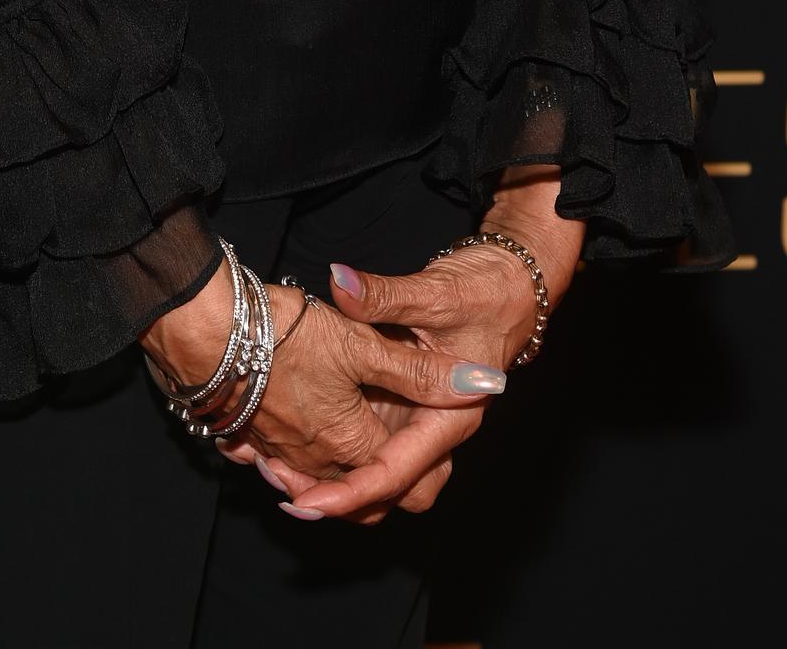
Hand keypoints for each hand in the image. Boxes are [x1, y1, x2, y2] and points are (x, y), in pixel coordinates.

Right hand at [142, 265, 508, 501]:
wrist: (205, 329)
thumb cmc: (284, 336)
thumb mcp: (362, 344)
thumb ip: (420, 371)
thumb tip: (485, 384)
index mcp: (347, 442)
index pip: (395, 476)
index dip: (418, 464)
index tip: (430, 453)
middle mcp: (310, 458)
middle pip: (352, 492)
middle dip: (372, 486)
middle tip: (394, 457)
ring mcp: (272, 448)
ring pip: (311, 476)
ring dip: (330, 470)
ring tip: (348, 441)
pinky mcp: (242, 431)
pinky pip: (270, 459)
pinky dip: (287, 456)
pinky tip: (292, 427)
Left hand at [268, 173, 584, 523]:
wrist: (508, 285)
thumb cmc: (483, 292)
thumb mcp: (433, 292)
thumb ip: (383, 295)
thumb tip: (339, 283)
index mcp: (449, 417)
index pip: (396, 472)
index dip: (351, 492)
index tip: (308, 502)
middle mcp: (434, 428)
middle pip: (389, 491)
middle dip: (341, 496)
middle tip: (286, 486)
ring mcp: (418, 420)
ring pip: (378, 471)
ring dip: (334, 475)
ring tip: (279, 467)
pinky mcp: (404, 405)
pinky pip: (370, 442)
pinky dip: (337, 450)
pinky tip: (296, 437)